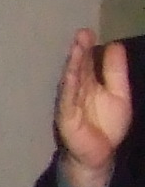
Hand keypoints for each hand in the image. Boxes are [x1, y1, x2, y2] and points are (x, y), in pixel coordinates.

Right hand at [56, 28, 130, 186]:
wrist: (99, 155)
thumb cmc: (106, 125)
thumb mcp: (119, 94)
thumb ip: (115, 71)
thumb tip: (114, 44)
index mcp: (88, 82)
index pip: (87, 61)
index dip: (88, 47)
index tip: (88, 31)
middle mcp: (76, 89)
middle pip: (78, 67)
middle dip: (80, 50)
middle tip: (82, 33)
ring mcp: (70, 102)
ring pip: (71, 80)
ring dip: (73, 64)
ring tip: (76, 47)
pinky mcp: (66, 116)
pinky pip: (68, 99)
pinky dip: (69, 85)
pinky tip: (70, 73)